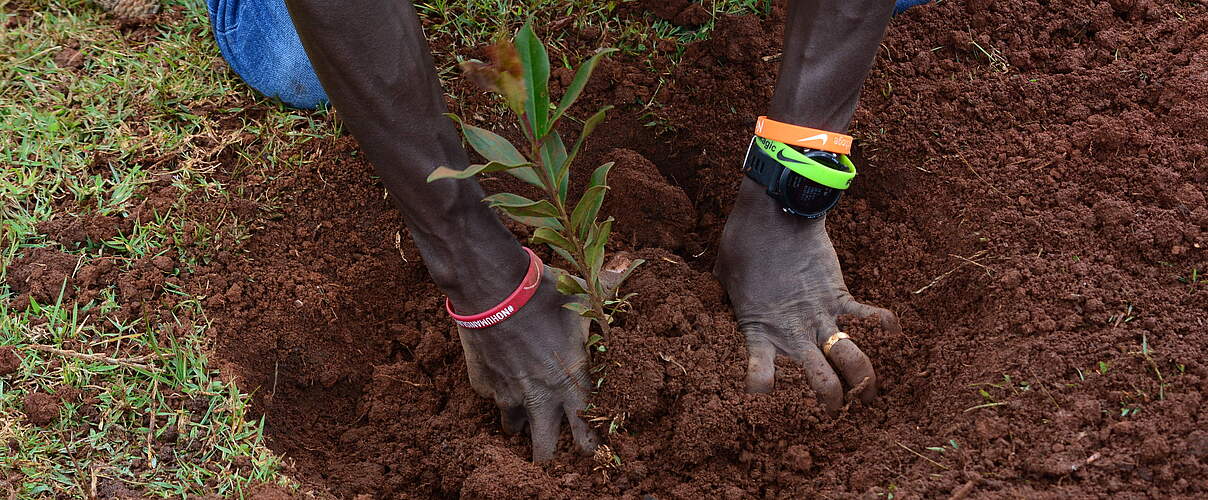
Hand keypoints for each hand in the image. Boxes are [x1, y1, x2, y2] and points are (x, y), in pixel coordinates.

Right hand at [455, 267, 596, 460]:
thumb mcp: (580, 294)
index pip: (585, 433)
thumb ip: (604, 290)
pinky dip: (497, 390)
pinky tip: (500, 371)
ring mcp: (507, 394)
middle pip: (543, 450)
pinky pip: (491, 396)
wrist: (492, 288)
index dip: (588, 445)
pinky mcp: (482, 385)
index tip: (589, 449)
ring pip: (513, 427)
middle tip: (549, 452)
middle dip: (548, 455)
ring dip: (519, 421)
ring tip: (522, 410)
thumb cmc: (542, 294)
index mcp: (571, 382)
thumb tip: (624, 268)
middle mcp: (540, 397)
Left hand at [715, 179, 901, 412]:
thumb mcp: (723, 277)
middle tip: (835, 411)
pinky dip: (883, 324)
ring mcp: (820, 315)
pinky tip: (892, 331)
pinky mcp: (839, 295)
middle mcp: (793, 331)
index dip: (761, 386)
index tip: (763, 390)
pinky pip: (869, 316)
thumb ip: (723, 295)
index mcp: (759, 331)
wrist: (775, 214)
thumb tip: (711, 291)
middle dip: (833, 400)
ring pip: (852, 358)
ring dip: (864, 379)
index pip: (760, 374)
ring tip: (868, 395)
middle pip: (823, 380)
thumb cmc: (743, 244)